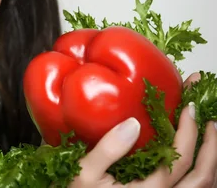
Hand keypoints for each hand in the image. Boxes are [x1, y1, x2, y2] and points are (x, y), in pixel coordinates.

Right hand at [69, 73, 216, 186]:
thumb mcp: (85, 172)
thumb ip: (108, 149)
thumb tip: (133, 123)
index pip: (180, 160)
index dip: (189, 132)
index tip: (189, 108)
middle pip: (203, 177)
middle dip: (211, 146)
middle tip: (210, 121)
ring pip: (204, 187)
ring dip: (211, 161)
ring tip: (210, 138)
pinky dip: (203, 176)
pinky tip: (198, 161)